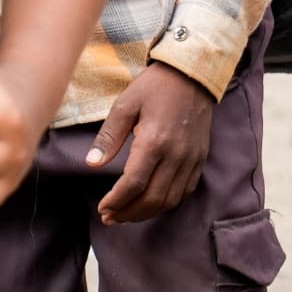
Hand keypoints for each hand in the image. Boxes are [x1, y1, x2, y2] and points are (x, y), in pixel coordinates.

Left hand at [88, 60, 216, 224]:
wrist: (193, 74)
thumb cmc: (155, 86)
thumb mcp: (125, 104)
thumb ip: (108, 136)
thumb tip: (92, 164)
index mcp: (154, 141)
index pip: (133, 184)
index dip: (116, 201)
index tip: (102, 208)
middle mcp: (176, 154)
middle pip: (152, 199)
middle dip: (128, 213)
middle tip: (110, 217)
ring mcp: (191, 158)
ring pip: (170, 200)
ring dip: (146, 213)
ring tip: (126, 214)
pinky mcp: (200, 158)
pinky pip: (184, 192)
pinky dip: (166, 203)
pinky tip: (150, 203)